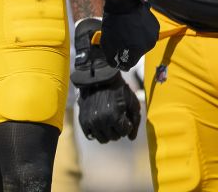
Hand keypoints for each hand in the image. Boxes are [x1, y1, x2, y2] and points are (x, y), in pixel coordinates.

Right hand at [71, 17, 141, 142]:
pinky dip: (96, 132)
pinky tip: (100, 123)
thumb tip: (131, 138)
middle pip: (114, 137)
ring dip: (108, 132)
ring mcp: (90, 121)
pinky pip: (90, 135)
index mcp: (114, 116)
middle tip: (117, 118)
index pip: (124, 132)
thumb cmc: (118, 88)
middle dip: (118, 129)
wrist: (98, 77)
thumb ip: (135, 121)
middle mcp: (101, 121)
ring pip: (102, 139)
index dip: (127, 124)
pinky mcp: (82, 120)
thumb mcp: (132, 102)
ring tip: (109, 121)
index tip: (125, 116)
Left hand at [99, 0, 159, 69]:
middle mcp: (148, 45)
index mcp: (136, 51)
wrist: (124, 2)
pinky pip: (148, 34)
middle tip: (121, 39)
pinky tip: (135, 25)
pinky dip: (142, 32)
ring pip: (143, 44)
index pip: (129, 64)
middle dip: (129, 49)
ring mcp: (153, 35)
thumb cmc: (114, 22)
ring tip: (128, 30)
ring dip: (136, 40)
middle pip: (137, 54)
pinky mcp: (155, 26)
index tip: (117, 53)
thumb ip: (111, 57)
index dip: (121, 61)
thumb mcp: (107, 42)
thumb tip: (115, 64)